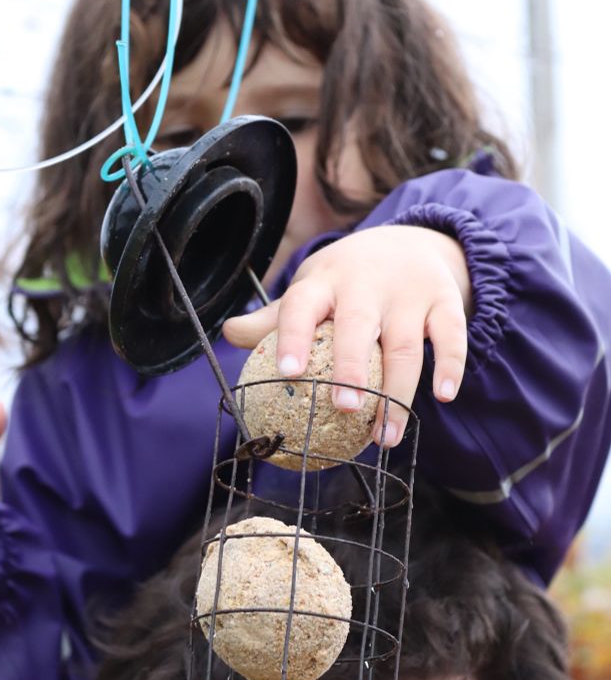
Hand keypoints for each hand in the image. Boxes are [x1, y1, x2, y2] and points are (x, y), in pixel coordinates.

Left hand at [223, 226, 470, 445]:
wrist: (412, 241)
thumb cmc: (348, 280)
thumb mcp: (313, 288)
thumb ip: (275, 317)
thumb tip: (228, 334)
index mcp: (324, 282)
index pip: (302, 305)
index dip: (292, 336)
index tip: (286, 373)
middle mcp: (366, 285)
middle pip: (357, 327)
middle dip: (351, 368)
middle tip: (343, 409)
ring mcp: (408, 293)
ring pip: (406, 346)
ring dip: (398, 395)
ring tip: (384, 438)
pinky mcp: (444, 302)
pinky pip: (452, 336)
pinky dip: (450, 366)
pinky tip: (444, 396)